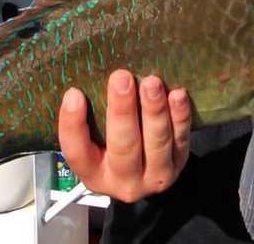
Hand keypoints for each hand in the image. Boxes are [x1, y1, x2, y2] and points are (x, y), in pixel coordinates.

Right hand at [57, 70, 191, 201]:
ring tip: (151, 83)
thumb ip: (89, 116)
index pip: (77, 151)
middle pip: (122, 146)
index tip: (74, 94)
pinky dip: (180, 116)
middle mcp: (122, 180)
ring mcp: (153, 175)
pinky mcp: (178, 164)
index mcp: (93, 173)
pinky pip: (181, 139)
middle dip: (122, 110)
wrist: (146, 171)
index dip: (73, 124)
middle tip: (121, 79)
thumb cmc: (112, 146)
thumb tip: (85, 73)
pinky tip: (177, 95)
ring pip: (156, 142)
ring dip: (154, 110)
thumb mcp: (93, 140)